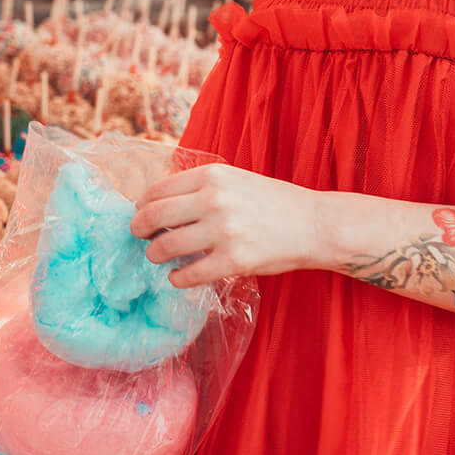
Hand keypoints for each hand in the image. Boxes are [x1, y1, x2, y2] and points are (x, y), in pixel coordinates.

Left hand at [130, 164, 323, 285]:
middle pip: (152, 217)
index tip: (141, 216)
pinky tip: (178, 276)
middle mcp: (213, 199)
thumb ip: (200, 188)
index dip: (141, 206)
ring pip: (164, 247)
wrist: (314, 225)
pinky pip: (187, 275)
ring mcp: (223, 231)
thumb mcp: (235, 179)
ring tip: (160, 258)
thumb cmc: (273, 203)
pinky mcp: (233, 261)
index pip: (157, 190)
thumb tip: (157, 203)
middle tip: (140, 238)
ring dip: (155, 255)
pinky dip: (176, 278)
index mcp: (212, 175)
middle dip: (139, 231)